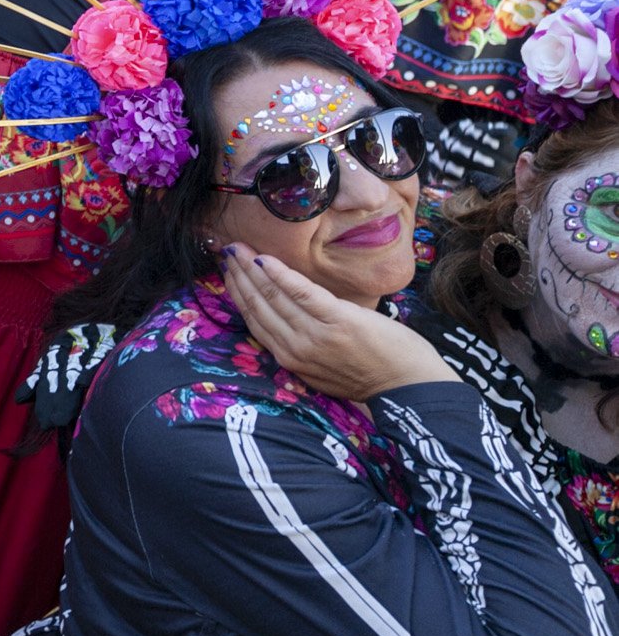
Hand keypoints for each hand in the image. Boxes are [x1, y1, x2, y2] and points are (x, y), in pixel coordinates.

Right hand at [219, 243, 453, 400]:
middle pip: (257, 306)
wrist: (409, 387)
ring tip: (239, 248)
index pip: (254, 320)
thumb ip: (303, 345)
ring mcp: (315, 334)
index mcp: (290, 359)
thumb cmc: (372, 376)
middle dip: (238, 276)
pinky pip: (301, 292)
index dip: (237, 293)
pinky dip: (280, 274)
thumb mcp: (324, 368)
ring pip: (273, 296)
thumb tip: (287, 318)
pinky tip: (265, 259)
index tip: (227, 272)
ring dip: (252, 269)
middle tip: (227, 252)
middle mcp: (295, 348)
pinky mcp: (337, 320)